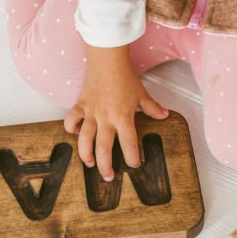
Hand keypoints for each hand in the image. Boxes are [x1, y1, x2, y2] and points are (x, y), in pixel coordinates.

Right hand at [64, 44, 168, 179]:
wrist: (107, 61)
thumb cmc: (125, 77)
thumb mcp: (142, 94)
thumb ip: (153, 108)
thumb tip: (165, 115)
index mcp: (123, 117)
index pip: (129, 143)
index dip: (132, 157)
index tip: (134, 164)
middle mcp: (105, 118)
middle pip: (104, 148)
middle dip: (106, 165)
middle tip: (108, 176)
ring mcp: (91, 113)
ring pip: (85, 139)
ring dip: (86, 154)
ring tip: (89, 164)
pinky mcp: (80, 106)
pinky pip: (71, 121)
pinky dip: (71, 129)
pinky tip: (76, 134)